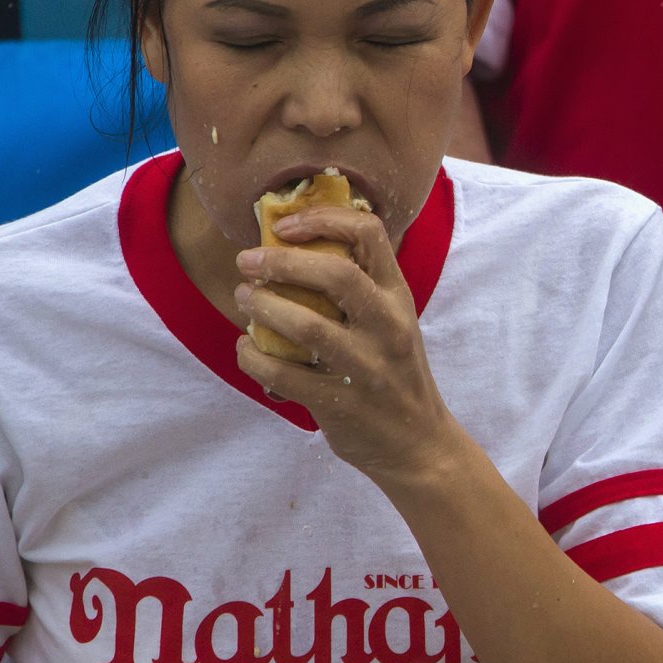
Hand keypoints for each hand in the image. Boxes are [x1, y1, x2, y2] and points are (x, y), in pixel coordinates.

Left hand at [233, 207, 463, 485]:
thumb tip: (290, 249)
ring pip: (306, 325)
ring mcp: (367, 367)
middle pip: (336, 275)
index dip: (323, 219)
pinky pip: (283, 374)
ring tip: (244, 299)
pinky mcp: (341, 403)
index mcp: (399, 297)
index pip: (371, 235)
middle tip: (247, 262)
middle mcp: (389, 327)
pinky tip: (245, 348)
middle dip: (280, 261)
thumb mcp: (392, 322)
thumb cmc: (393, 373)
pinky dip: (252, 357)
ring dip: (263, 306)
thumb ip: (359, 290)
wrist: (418, 442)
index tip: (285, 226)